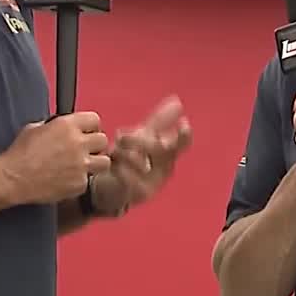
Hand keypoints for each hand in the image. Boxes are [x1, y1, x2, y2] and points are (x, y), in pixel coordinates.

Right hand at [2, 112, 110, 204]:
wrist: (14, 178)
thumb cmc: (20, 154)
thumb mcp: (35, 128)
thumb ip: (55, 125)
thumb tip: (62, 127)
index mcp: (67, 125)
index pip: (95, 119)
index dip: (90, 127)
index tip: (87, 132)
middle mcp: (78, 143)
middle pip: (103, 140)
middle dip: (95, 145)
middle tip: (85, 151)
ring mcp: (81, 165)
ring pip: (104, 162)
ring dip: (95, 163)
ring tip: (82, 166)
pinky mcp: (79, 183)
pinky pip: (88, 180)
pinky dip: (79, 181)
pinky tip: (66, 180)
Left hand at [94, 96, 192, 213]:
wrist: (112, 187)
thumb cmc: (131, 160)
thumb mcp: (145, 138)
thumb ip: (161, 121)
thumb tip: (177, 101)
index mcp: (169, 154)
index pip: (182, 143)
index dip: (184, 135)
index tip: (184, 124)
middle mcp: (166, 169)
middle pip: (161, 150)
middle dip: (139, 140)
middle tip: (120, 135)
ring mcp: (155, 183)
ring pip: (142, 163)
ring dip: (123, 153)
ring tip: (112, 150)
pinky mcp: (140, 195)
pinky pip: (129, 178)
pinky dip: (118, 167)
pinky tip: (111, 164)